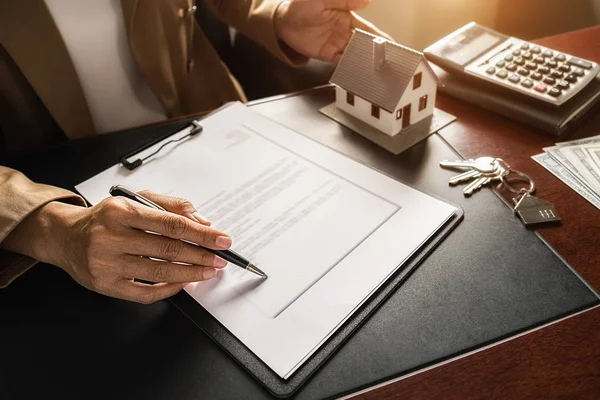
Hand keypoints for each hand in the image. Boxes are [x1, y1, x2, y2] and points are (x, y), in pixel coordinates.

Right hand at [3, 192, 230, 303]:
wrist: (66, 238)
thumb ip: (171, 206)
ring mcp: (106, 263)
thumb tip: (202, 221)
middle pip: (168, 249)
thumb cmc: (106, 218)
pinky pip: (145, 292)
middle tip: (220, 259)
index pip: (171, 224)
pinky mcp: (105, 285)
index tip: (221, 240)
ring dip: (191, 273)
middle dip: (201, 255)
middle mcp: (111, 237)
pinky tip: (183, 282)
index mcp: (121, 211)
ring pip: (159, 272)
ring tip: (208, 271)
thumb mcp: (135, 200)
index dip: (201, 234)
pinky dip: (169, 289)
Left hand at [274, 0, 391, 62]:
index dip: (381, 37)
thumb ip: (344, 0)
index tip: (392, 45)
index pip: (369, 29)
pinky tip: (357, 72)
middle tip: (388, 63)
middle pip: (364, 45)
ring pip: (355, 55)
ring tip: (376, 71)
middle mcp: (345, 32)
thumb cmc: (303, 4)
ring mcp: (336, 44)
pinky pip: (341, 62)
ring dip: (364, 62)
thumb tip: (367, 1)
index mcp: (348, 18)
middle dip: (376, 53)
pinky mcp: (327, 54)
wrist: (283, 20)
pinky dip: (349, 67)